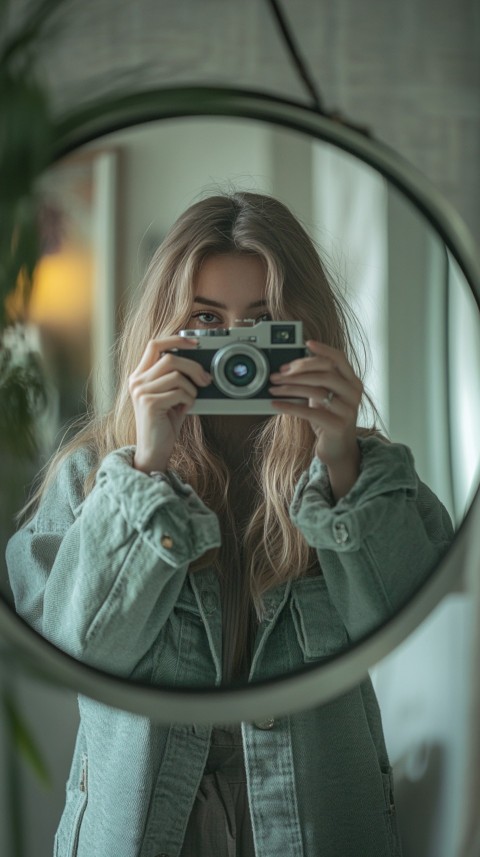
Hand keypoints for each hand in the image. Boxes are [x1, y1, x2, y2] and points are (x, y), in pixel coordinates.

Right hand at [128, 336, 210, 473]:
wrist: (154, 449)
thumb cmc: (164, 423)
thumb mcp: (170, 395)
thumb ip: (177, 378)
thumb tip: (199, 365)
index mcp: (140, 375)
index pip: (155, 345)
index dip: (176, 339)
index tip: (194, 342)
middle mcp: (137, 381)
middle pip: (170, 357)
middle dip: (193, 367)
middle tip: (205, 379)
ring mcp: (141, 391)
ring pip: (176, 374)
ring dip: (191, 388)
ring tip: (189, 400)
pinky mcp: (149, 402)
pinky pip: (179, 391)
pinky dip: (188, 400)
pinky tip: (184, 408)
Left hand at [269, 340, 362, 497]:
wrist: (338, 449)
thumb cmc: (328, 419)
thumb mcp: (325, 396)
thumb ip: (316, 380)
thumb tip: (289, 367)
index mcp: (352, 382)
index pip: (339, 359)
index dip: (323, 349)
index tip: (306, 343)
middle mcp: (353, 393)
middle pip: (325, 372)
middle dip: (298, 371)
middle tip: (278, 373)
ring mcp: (347, 410)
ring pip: (316, 391)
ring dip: (290, 387)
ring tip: (273, 387)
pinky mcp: (337, 426)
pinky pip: (309, 412)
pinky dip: (289, 406)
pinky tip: (275, 404)